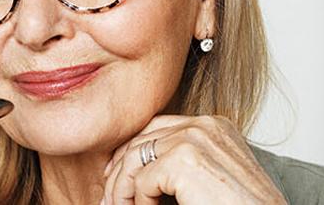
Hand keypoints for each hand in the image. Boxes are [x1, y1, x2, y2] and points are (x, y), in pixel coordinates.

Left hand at [101, 115, 286, 204]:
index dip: (130, 152)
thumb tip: (136, 171)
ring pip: (134, 159)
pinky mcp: (185, 160)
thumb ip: (180, 165)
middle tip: (109, 198)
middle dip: (118, 170)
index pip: (157, 128)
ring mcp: (196, 138)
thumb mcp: (210, 178)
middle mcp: (206, 125)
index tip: (115, 177)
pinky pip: (142, 180)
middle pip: (141, 139)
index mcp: (215, 126)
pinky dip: (138, 201)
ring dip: (121, 188)